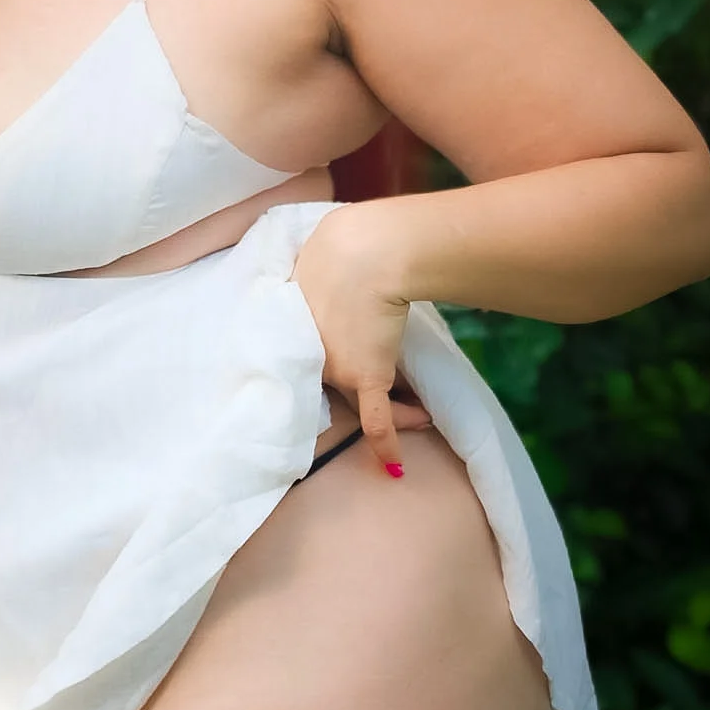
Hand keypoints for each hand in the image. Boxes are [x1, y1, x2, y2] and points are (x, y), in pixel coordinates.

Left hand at [291, 209, 428, 475]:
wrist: (368, 252)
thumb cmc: (344, 245)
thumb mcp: (316, 260)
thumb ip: (318, 277)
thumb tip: (330, 272)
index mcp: (291, 327)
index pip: (303, 358)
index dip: (322, 369)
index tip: (336, 373)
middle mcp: (310, 354)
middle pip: (330, 383)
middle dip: (358, 393)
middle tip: (387, 397)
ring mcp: (338, 369)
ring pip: (356, 401)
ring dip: (391, 410)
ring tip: (418, 414)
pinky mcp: (367, 376)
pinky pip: (376, 419)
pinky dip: (385, 442)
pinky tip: (395, 464)